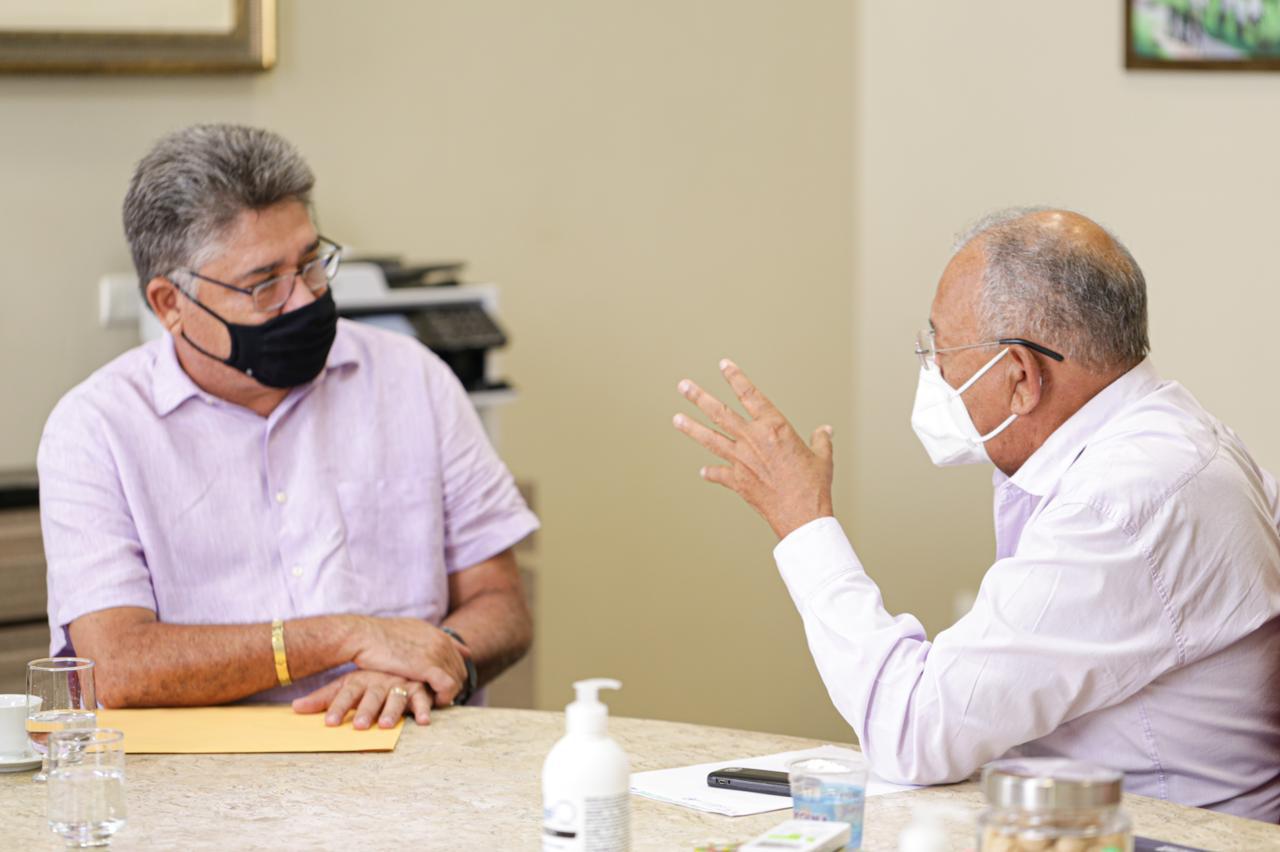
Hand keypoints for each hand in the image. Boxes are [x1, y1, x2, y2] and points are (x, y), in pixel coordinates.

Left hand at [292, 670, 432, 728]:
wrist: (399, 658)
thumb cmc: (368, 680)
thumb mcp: (346, 686)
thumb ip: (323, 698)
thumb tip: (294, 708)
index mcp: (360, 680)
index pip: (346, 693)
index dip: (338, 706)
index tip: (329, 723)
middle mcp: (380, 681)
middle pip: (372, 695)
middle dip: (366, 710)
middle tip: (358, 726)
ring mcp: (399, 684)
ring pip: (396, 697)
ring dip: (391, 711)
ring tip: (385, 725)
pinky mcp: (419, 689)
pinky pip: (423, 698)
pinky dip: (424, 709)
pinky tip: (423, 721)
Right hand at [347, 617, 471, 706]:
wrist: (363, 636)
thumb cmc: (376, 638)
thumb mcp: (404, 633)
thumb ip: (420, 640)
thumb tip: (426, 650)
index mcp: (436, 633)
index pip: (459, 655)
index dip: (453, 672)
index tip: (442, 686)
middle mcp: (441, 641)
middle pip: (460, 669)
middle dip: (452, 685)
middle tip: (438, 699)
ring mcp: (437, 652)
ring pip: (456, 679)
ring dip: (447, 693)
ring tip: (433, 704)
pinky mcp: (429, 667)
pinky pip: (448, 686)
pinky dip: (444, 697)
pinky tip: (432, 704)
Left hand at [673, 358, 833, 539]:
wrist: (802, 515)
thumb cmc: (814, 485)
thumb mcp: (822, 457)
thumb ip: (821, 440)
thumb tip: (825, 431)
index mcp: (774, 427)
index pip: (750, 395)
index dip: (736, 378)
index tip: (724, 365)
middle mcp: (752, 439)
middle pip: (720, 413)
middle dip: (699, 397)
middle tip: (683, 386)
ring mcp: (741, 460)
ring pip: (711, 439)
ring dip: (691, 428)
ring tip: (676, 418)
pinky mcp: (737, 482)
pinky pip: (719, 474)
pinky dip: (711, 472)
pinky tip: (702, 470)